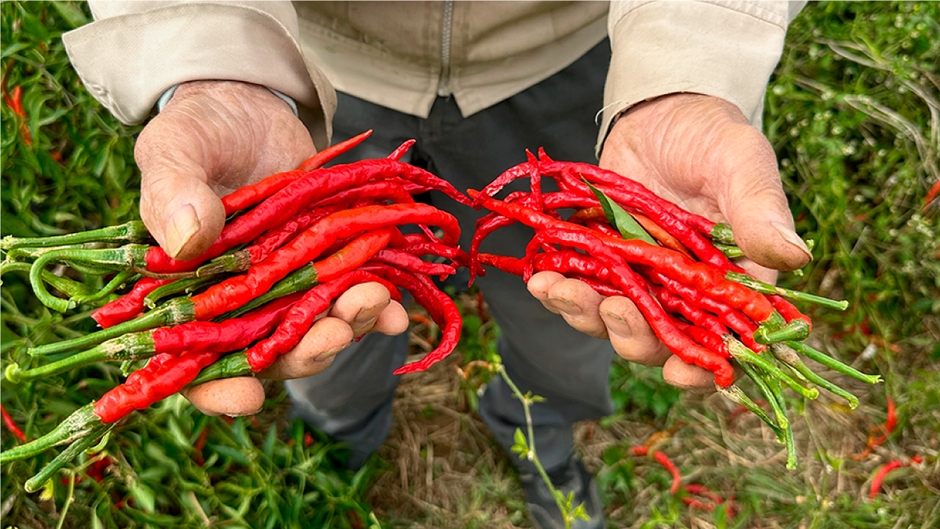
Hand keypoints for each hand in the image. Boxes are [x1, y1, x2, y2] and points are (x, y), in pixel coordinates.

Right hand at [136, 81, 408, 414]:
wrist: (250, 108)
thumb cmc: (197, 133)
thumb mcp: (174, 154)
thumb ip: (173, 194)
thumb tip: (187, 239)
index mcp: (187, 295)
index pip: (193, 362)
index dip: (217, 391)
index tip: (247, 398)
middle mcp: (241, 304)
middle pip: (271, 355)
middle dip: (307, 353)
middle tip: (332, 332)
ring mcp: (289, 288)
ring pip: (319, 330)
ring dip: (349, 325)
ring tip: (373, 298)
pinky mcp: (329, 265)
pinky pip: (354, 298)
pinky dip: (380, 308)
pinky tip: (398, 304)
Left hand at [528, 93, 811, 389]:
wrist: (660, 110)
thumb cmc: (711, 135)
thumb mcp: (740, 161)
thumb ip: (759, 208)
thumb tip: (795, 257)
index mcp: (731, 278)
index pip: (725, 338)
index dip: (704, 366)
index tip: (678, 372)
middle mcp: (685, 290)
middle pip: (661, 340)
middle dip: (633, 337)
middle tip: (614, 311)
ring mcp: (640, 278)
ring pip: (613, 321)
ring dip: (585, 316)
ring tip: (559, 290)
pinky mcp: (603, 261)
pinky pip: (580, 289)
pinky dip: (559, 290)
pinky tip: (541, 279)